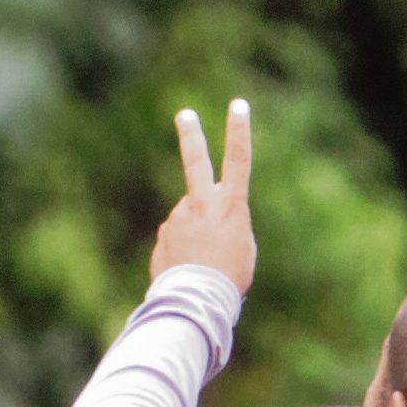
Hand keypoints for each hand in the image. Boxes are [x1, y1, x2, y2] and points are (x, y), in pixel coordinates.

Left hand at [153, 97, 256, 293]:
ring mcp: (179, 217)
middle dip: (191, 135)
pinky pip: (176, 237)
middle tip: (184, 114)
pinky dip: (182, 250)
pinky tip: (189, 269)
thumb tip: (198, 214)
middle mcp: (202, 203)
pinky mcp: (164, 233)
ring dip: (196, 233)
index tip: (238, 105)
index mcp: (231, 204)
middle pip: (196, 161)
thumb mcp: (243, 245)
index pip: (238, 159)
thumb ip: (225, 221)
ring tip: (204, 263)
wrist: (198, 300)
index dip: (239, 131)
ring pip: (189, 215)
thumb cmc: (230, 277)